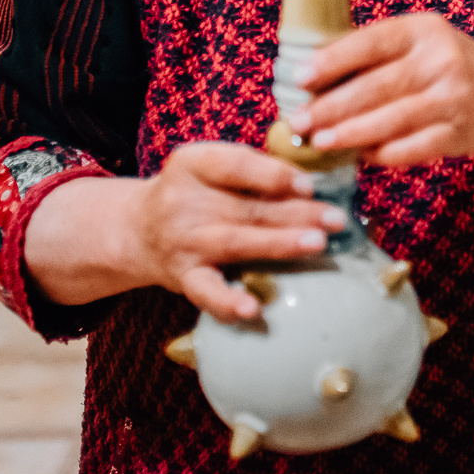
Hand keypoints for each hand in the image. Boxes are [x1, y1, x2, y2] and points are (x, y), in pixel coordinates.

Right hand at [126, 142, 343, 321]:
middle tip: (336, 218)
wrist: (137, 230)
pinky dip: (228, 302)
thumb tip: (314, 180)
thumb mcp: (212, 169)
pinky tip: (254, 309)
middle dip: (297, 212)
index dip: (274, 174)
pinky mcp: (182, 277)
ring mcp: (182, 242)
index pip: (236, 163)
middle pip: (247, 207)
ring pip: (235, 242)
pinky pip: (206, 292)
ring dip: (279, 243)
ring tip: (317, 243)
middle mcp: (182, 201)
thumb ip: (254, 169)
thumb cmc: (194, 194)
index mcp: (192, 164)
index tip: (309, 184)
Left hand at [290, 12, 473, 165]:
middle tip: (299, 121)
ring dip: (349, 134)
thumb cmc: (449, 65)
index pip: (371, 43)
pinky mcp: (459, 134)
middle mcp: (441, 62)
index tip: (299, 79)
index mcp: (424, 31)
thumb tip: (310, 79)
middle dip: (331, 107)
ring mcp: (453, 99)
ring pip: (390, 121)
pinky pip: (411, 149)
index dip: (332, 61)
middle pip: (376, 87)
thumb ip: (374, 55)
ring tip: (319, 142)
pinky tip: (359, 155)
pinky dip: (380, 154)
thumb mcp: (420, 42)